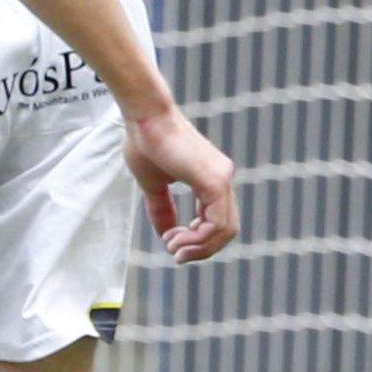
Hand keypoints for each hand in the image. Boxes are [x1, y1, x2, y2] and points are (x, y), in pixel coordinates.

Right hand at [123, 105, 236, 264]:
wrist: (145, 117)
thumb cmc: (146, 142)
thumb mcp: (153, 185)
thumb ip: (162, 209)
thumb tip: (167, 237)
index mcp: (212, 179)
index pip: (218, 221)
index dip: (198, 240)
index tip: (171, 242)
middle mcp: (223, 178)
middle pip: (226, 230)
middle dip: (201, 249)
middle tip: (175, 254)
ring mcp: (223, 179)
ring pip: (225, 230)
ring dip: (198, 247)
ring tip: (174, 248)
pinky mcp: (216, 181)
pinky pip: (217, 223)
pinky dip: (199, 238)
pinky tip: (176, 239)